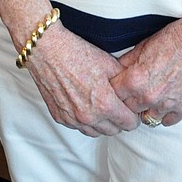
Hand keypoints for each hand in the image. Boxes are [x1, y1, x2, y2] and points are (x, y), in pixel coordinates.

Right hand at [24, 24, 139, 136]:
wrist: (47, 49)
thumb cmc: (76, 53)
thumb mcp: (109, 63)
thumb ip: (125, 83)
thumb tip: (134, 93)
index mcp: (104, 104)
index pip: (129, 124)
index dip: (133, 114)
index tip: (131, 107)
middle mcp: (88, 116)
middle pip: (114, 131)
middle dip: (119, 120)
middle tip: (117, 105)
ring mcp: (72, 119)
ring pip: (96, 132)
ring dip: (102, 123)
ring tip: (101, 106)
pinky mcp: (59, 117)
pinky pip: (78, 127)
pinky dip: (84, 120)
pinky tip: (85, 105)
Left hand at [110, 15, 181, 126]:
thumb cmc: (173, 39)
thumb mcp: (142, 46)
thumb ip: (126, 63)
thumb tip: (114, 71)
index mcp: (135, 80)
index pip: (113, 94)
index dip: (112, 89)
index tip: (114, 85)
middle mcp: (149, 96)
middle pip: (127, 109)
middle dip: (126, 101)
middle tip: (129, 92)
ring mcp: (166, 105)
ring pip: (146, 118)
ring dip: (144, 109)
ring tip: (146, 98)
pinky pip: (167, 121)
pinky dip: (163, 114)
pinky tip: (162, 102)